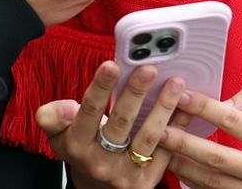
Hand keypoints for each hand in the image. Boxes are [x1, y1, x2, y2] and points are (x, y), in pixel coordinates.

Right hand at [36, 60, 185, 188]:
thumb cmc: (80, 149)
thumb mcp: (57, 135)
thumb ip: (53, 117)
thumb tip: (65, 106)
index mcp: (76, 144)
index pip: (89, 112)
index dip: (100, 87)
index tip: (112, 64)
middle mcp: (100, 161)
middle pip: (121, 122)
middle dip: (135, 93)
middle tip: (149, 68)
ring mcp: (125, 173)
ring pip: (147, 137)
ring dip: (163, 108)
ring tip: (175, 82)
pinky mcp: (147, 181)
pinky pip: (166, 151)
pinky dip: (178, 127)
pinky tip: (187, 106)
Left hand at [162, 87, 241, 188]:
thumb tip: (225, 103)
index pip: (234, 122)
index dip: (205, 108)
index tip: (182, 96)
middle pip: (217, 158)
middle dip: (184, 143)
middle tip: (160, 129)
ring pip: (212, 183)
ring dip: (183, 166)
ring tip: (162, 150)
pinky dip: (195, 183)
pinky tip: (180, 170)